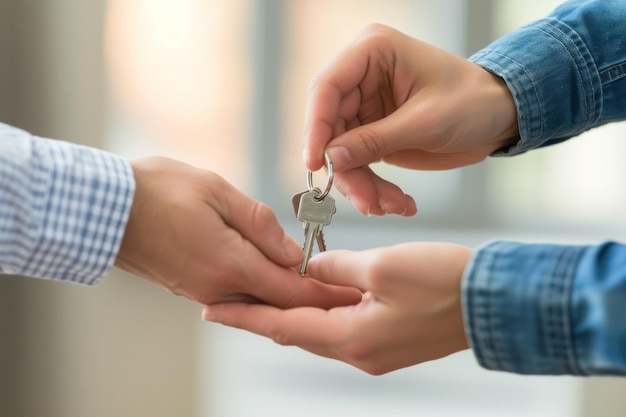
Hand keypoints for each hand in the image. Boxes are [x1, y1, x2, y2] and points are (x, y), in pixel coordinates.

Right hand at [114, 156, 361, 307]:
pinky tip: (282, 284)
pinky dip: (267, 293)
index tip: (355, 294)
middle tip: (350, 296)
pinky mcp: (193, 287)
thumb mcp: (217, 192)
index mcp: (231, 264)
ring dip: (293, 299)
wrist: (106, 209)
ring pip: (261, 302)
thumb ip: (261, 225)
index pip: (294, 290)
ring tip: (326, 290)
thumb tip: (295, 252)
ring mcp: (204, 292)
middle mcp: (220, 287)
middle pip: (281, 303)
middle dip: (318, 301)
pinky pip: (240, 296)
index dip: (328, 294)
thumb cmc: (159, 190)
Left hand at [203, 242, 470, 374]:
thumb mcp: (382, 265)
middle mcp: (358, 354)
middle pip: (297, 334)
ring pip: (320, 332)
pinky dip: (322, 314)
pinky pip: (343, 329)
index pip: (283, 328)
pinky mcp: (388, 342)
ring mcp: (375, 352)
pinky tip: (314, 297)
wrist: (492, 301)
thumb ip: (337, 268)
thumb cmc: (443, 281)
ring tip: (264, 295)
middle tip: (232, 298)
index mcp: (351, 338)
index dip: (246, 317)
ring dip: (293, 314)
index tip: (213, 311)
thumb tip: (311, 270)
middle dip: (264, 316)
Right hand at [303, 24, 517, 215]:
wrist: (498, 118)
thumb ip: (374, 140)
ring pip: (341, 152)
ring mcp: (365, 106)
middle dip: (346, 169)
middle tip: (365, 201)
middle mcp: (362, 76)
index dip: (316, 127)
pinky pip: (358, 163)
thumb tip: (330, 160)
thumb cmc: (472, 102)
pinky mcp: (372, 132)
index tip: (316, 165)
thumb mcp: (424, 122)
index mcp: (372, 51)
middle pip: (331, 127)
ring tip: (388, 206)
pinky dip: (372, 187)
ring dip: (361, 185)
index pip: (327, 88)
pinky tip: (396, 202)